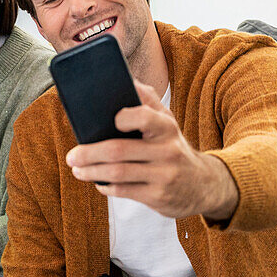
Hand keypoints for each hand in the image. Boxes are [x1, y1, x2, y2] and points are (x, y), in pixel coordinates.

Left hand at [65, 81, 238, 220]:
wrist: (205, 185)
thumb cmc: (173, 147)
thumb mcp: (166, 123)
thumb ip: (147, 100)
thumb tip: (125, 79)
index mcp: (167, 127)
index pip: (144, 117)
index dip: (124, 117)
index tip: (109, 120)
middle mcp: (167, 150)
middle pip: (118, 150)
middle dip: (88, 153)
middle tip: (71, 156)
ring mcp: (164, 176)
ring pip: (117, 173)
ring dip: (91, 172)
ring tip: (77, 169)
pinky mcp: (159, 197)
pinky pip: (123, 191)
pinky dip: (105, 186)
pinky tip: (97, 182)